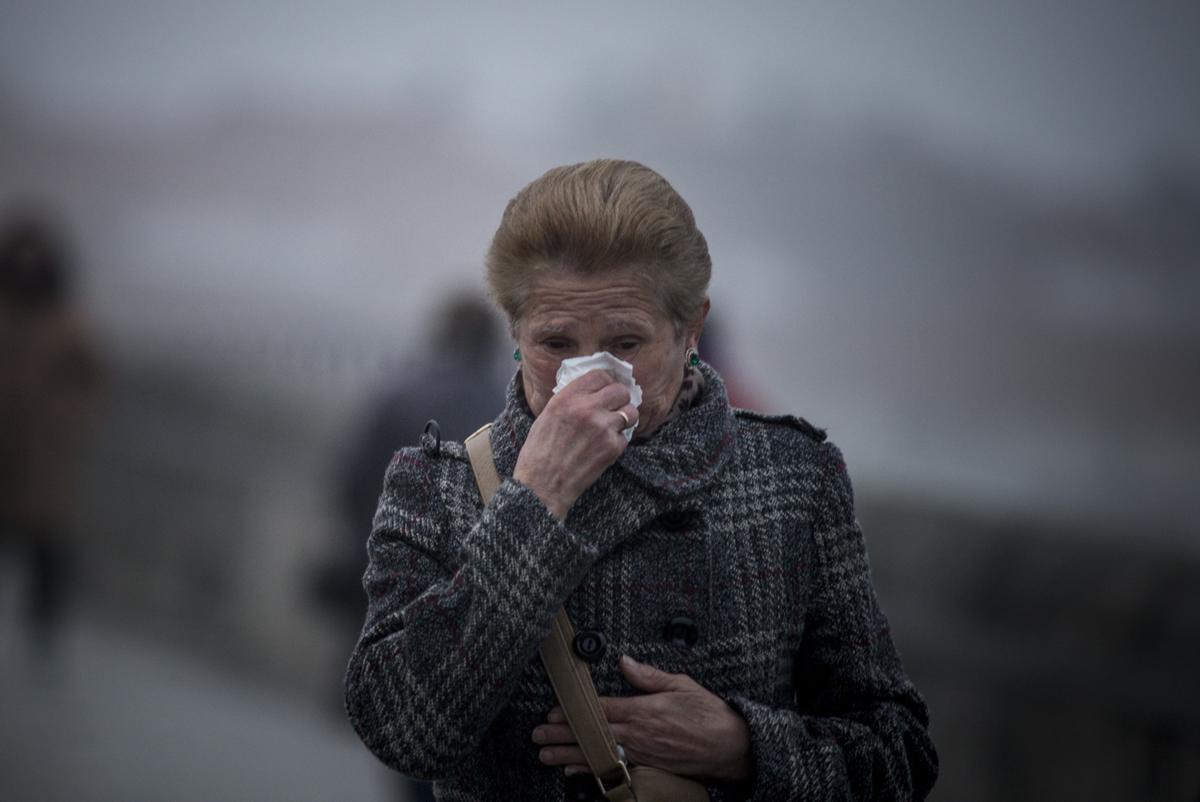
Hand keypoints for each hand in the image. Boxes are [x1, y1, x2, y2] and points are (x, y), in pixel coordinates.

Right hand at [513, 369, 638, 519]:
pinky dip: (617, 441)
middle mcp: (586, 409)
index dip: (607, 381)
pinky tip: (603, 448)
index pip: (599, 375)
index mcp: (567, 398)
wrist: (542, 485)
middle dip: (620, 398)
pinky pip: (625, 436)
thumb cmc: (539, 452)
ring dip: (625, 418)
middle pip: (620, 391)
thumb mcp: (547, 415)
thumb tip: (591, 391)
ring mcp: (602, 428)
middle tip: (614, 407)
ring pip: (630, 412)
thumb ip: (570, 399)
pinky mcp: (612, 447)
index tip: (607, 388)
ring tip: (613, 427)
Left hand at [531, 655, 751, 781]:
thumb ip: (649, 676)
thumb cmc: (708, 713)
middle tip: (537, 736)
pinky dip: (591, 771)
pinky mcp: (647, 767)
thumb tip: (625, 661)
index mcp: (645, 710)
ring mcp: (642, 753)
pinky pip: (613, 769)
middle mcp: (639, 734)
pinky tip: (573, 770)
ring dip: (569, 754)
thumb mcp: (681, 684)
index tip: (553, 711)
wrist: (730, 746)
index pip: (602, 709)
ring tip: (545, 755)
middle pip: (593, 733)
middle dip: (562, 735)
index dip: (575, 711)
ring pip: (598, 754)